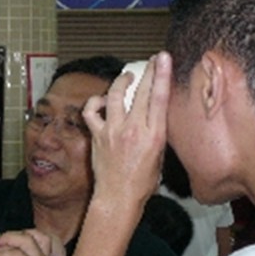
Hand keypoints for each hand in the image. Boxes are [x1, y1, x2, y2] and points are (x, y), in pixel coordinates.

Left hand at [83, 52, 171, 210]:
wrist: (118, 197)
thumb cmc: (142, 182)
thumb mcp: (159, 156)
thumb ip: (156, 133)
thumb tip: (154, 116)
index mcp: (154, 135)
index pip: (159, 97)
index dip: (161, 74)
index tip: (162, 58)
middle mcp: (134, 129)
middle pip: (140, 91)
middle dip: (146, 71)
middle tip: (149, 61)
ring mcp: (113, 131)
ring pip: (114, 95)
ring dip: (121, 82)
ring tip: (126, 77)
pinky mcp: (97, 135)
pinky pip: (92, 111)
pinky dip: (95, 102)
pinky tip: (101, 101)